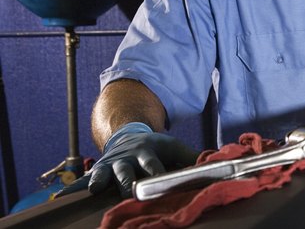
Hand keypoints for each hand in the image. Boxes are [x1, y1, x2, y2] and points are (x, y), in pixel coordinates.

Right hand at [56, 122, 197, 197]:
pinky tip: (61, 199)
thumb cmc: (157, 146)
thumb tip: (215, 162)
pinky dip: (71, 189)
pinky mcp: (97, 171)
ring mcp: (110, 164)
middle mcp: (127, 158)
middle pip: (127, 171)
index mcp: (148, 152)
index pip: (153, 164)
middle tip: (129, 191)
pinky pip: (81, 180)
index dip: (156, 172)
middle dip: (127, 181)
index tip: (159, 180)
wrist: (129, 134)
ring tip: (96, 190)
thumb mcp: (174, 147)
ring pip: (105, 175)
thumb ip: (192, 156)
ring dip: (101, 182)